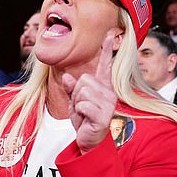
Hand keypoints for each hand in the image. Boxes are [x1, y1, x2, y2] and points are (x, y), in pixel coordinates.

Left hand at [62, 36, 116, 152]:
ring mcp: (108, 104)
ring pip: (83, 91)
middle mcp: (108, 93)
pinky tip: (86, 119)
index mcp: (103, 87)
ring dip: (77, 103)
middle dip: (76, 93)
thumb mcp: (74, 102)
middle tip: (81, 107)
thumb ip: (71, 88)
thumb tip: (67, 77)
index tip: (109, 34)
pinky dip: (79, 111)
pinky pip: (83, 104)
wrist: (88, 141)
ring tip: (84, 113)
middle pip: (84, 79)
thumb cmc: (84, 121)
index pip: (105, 66)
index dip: (106, 50)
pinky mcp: (104, 115)